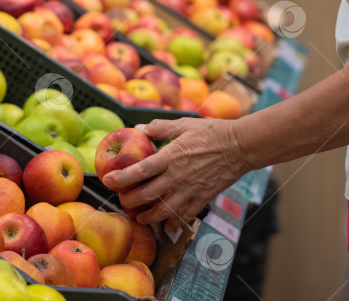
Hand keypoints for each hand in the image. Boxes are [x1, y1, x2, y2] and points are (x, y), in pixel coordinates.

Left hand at [102, 116, 251, 231]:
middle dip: (130, 200)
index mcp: (171, 156)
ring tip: (139, 217)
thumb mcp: (184, 124)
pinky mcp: (203, 197)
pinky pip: (184, 214)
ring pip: (163, 209)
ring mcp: (190, 189)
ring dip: (148, 215)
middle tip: (122, 200)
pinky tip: (166, 224)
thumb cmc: (213, 132)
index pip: (140, 170)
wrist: (240, 146)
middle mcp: (177, 176)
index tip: (108, 181)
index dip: (122, 177)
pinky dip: (173, 221)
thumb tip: (140, 128)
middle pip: (147, 194)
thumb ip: (160, 128)